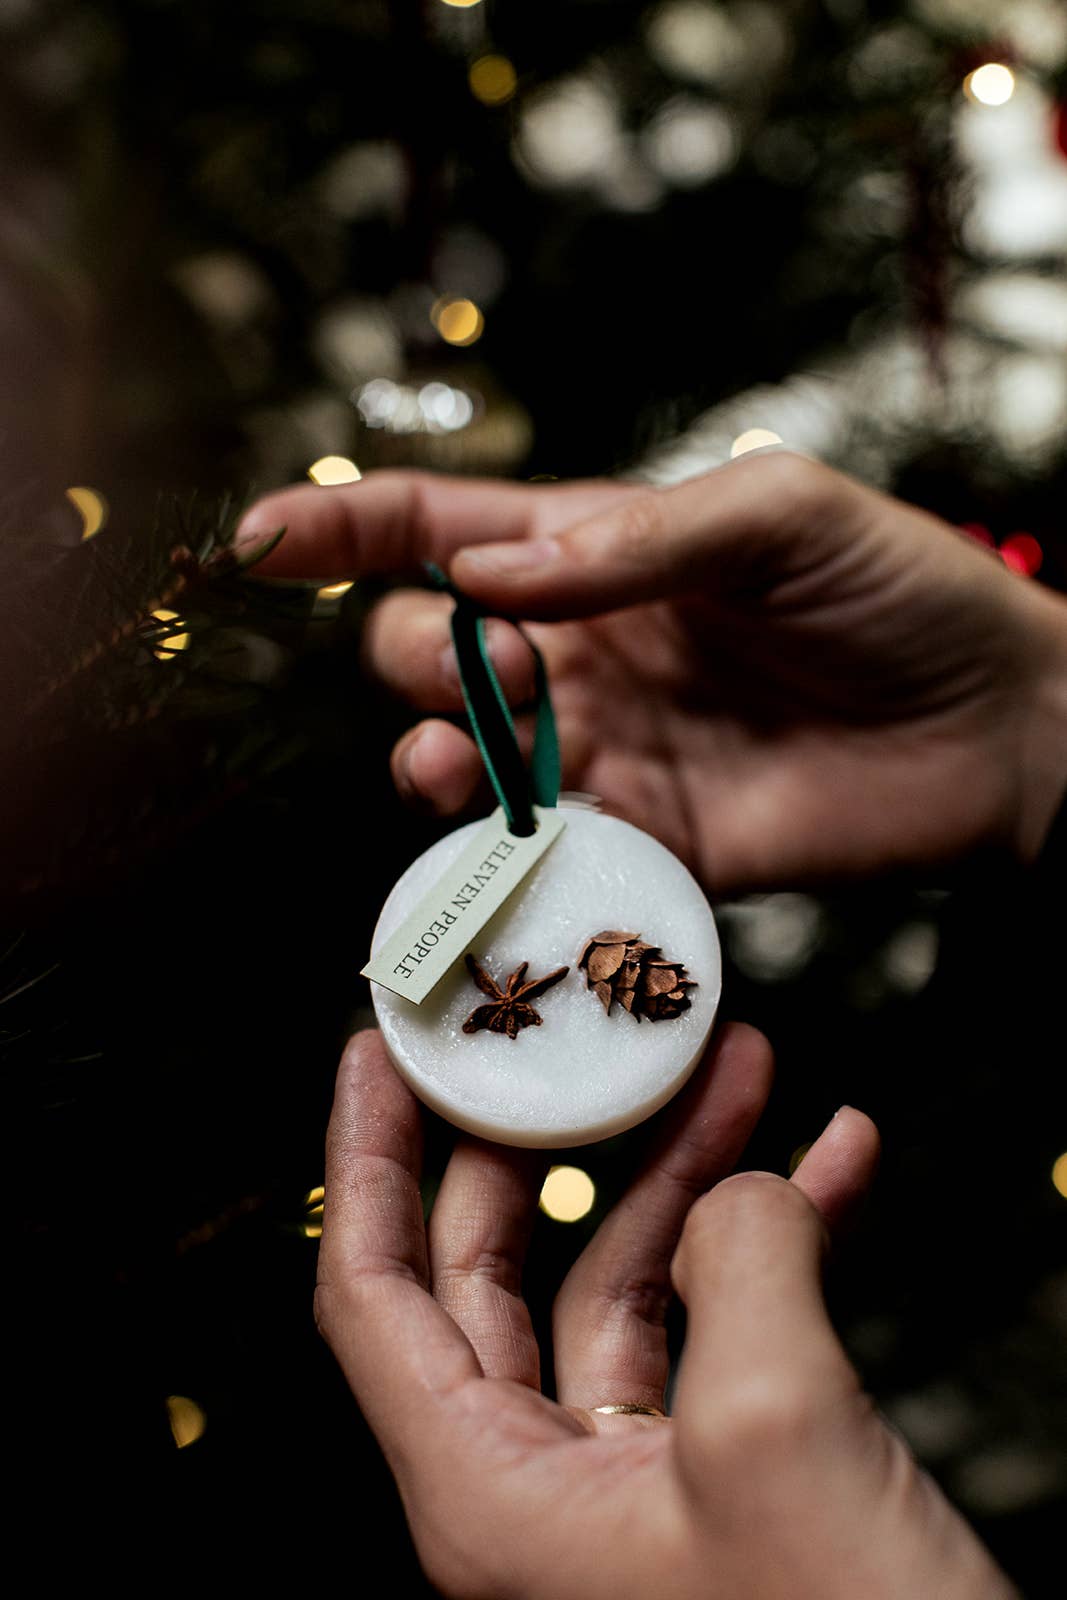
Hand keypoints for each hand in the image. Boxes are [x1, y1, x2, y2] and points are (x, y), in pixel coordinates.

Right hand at [238, 455, 1066, 890]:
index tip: (257, 545)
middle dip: (418, 660)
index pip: (441, 531)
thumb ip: (629, 540)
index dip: (342, 532)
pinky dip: (506, 860)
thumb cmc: (899, 591)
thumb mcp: (776, 517)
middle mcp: (585, 653)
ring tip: (473, 763)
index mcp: (600, 552)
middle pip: (428, 653)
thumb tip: (479, 580)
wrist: (997, 729)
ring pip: (467, 761)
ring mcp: (609, 751)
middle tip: (497, 668)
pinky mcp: (646, 842)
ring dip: (440, 761)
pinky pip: (542, 856)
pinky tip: (513, 849)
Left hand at [315, 1026, 1014, 1599]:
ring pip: (620, 1283)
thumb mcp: (775, 1435)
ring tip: (735, 1074)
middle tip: (562, 1048)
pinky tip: (828, 1168)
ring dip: (685, 1174)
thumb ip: (740, 1267)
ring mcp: (628, 1484)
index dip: (363, 1161)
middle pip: (490, 1270)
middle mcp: (536, 1488)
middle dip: (545, 1140)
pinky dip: (770, 1241)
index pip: (372, 1294)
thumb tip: (747, 1191)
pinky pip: (718, 1325)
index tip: (380, 1056)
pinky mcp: (717, 1479)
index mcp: (487, 1495)